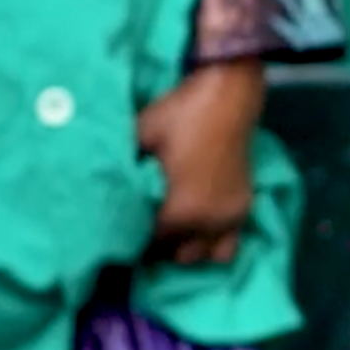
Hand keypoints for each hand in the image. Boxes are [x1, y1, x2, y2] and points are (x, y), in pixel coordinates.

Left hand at [137, 61, 263, 265]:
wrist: (228, 95)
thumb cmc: (180, 115)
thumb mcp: (140, 135)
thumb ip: (125, 165)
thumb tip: (106, 181)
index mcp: (179, 211)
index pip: (150, 243)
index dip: (134, 236)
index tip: (124, 226)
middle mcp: (207, 223)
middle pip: (177, 255)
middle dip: (161, 245)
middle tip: (147, 225)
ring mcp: (229, 217)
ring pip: (205, 255)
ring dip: (189, 247)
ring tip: (176, 230)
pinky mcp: (244, 206)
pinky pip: (230, 244)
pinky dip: (214, 241)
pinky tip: (201, 225)